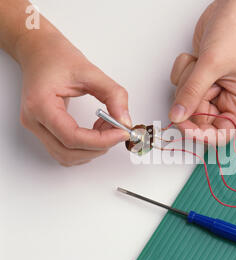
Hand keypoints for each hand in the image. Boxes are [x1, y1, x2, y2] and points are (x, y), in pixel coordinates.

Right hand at [17, 31, 131, 165]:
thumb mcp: (91, 71)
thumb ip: (113, 95)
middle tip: (118, 130)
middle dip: (99, 146)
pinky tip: (95, 131)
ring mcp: (36, 128)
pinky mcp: (43, 130)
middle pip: (69, 152)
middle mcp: (34, 121)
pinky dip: (84, 148)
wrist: (39, 51)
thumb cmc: (56, 57)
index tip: (121, 133)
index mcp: (40, 104)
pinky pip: (64, 151)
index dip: (101, 140)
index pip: (72, 137)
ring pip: (67, 157)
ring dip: (92, 149)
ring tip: (106, 127)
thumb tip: (125, 121)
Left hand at [169, 0, 235, 144]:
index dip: (202, 135)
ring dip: (185, 82)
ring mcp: (210, 89)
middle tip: (190, 83)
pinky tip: (194, 58)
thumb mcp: (212, 65)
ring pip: (185, 101)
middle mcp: (225, 99)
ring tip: (198, 64)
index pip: (221, 134)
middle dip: (189, 100)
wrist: (231, 8)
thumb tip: (177, 116)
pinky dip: (182, 71)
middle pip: (198, 118)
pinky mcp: (198, 79)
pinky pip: (180, 85)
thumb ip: (192, 93)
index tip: (184, 126)